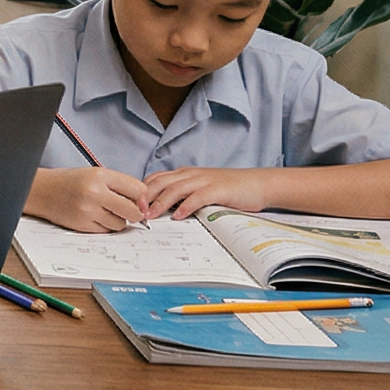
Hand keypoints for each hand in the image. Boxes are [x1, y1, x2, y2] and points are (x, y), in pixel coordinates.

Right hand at [28, 166, 152, 231]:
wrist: (41, 191)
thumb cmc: (71, 181)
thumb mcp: (95, 174)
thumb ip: (120, 185)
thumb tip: (143, 205)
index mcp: (100, 176)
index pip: (138, 189)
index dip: (140, 197)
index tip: (136, 199)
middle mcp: (95, 193)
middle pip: (133, 211)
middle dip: (134, 213)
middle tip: (127, 210)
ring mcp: (88, 211)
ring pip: (120, 224)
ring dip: (117, 220)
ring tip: (103, 211)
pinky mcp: (83, 225)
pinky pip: (106, 231)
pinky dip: (104, 226)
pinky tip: (93, 217)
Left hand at [141, 167, 273, 220]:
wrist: (258, 184)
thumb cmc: (229, 188)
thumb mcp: (201, 187)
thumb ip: (184, 193)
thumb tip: (162, 207)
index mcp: (185, 174)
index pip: (156, 178)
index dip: (141, 191)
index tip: (131, 204)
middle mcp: (191, 174)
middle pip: (160, 182)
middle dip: (144, 197)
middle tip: (134, 211)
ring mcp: (204, 181)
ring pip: (174, 189)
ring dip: (159, 203)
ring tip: (150, 215)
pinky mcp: (217, 190)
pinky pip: (197, 197)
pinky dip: (185, 206)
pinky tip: (177, 216)